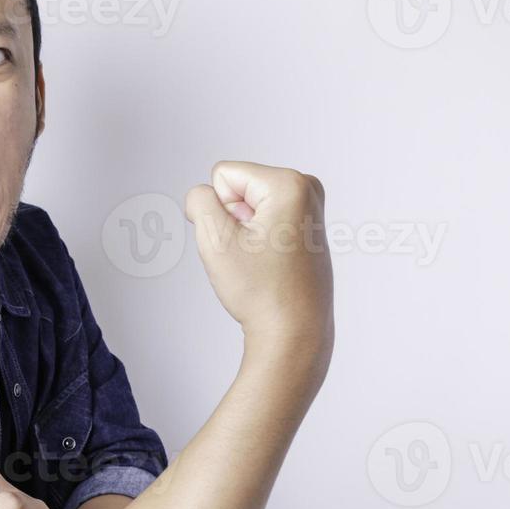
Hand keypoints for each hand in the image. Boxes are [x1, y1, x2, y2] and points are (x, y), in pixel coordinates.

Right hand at [183, 161, 333, 350]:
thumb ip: (198, 200)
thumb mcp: (214, 240)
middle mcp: (307, 188)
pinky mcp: (308, 226)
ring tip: (261, 261)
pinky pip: (263, 219)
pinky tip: (270, 265)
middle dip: (232, 220)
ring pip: (248, 205)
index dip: (219, 210)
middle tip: (250, 255)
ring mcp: (311, 208)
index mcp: (289, 183)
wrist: (293, 333)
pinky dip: (258, 240)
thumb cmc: (262, 292)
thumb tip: (202, 194)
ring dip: (243, 233)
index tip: (240, 242)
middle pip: (237, 188)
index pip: (222, 175)